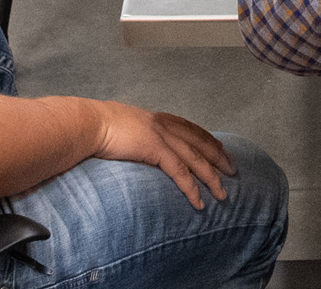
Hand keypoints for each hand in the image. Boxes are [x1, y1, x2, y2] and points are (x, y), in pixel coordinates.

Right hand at [87, 102, 233, 208]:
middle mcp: (164, 124)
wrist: (87, 124)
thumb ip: (137, 136)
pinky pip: (179, 172)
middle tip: (233, 173)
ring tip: (222, 195)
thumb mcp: (124, 127)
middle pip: (201, 142)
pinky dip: (191, 188)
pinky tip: (199, 202)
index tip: (223, 152)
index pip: (193, 129)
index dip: (210, 141)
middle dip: (220, 158)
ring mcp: (161, 135)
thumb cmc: (98, 127)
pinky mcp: (154, 148)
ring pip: (195, 159)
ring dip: (211, 178)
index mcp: (158, 119)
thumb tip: (138, 147)